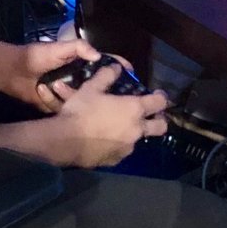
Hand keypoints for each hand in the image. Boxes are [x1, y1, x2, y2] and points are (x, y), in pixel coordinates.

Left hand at [12, 39, 102, 111]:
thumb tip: (98, 56)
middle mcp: (75, 84)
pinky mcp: (52, 106)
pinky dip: (50, 101)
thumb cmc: (38, 56)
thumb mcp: (60, 48)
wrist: (13, 69)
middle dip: (86, 93)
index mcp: (80, 69)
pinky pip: (59, 111)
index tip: (108, 80)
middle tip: (81, 89)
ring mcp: (63, 96)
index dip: (104, 78)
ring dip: (64, 96)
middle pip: (90, 94)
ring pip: (75, 104)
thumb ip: (79, 47)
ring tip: (54, 85)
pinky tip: (41, 90)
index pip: (98, 76)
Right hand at [53, 69, 169, 167]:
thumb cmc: (81, 111)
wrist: (65, 142)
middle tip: (149, 114)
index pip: (159, 102)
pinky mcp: (117, 160)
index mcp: (134, 109)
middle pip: (161, 126)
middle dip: (159, 119)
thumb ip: (107, 75)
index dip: (161, 97)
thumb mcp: (91, 88)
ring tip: (120, 126)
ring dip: (136, 131)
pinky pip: (124, 150)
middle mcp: (137, 129)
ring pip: (140, 138)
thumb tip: (117, 67)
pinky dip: (120, 143)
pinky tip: (106, 139)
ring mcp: (128, 147)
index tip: (157, 94)